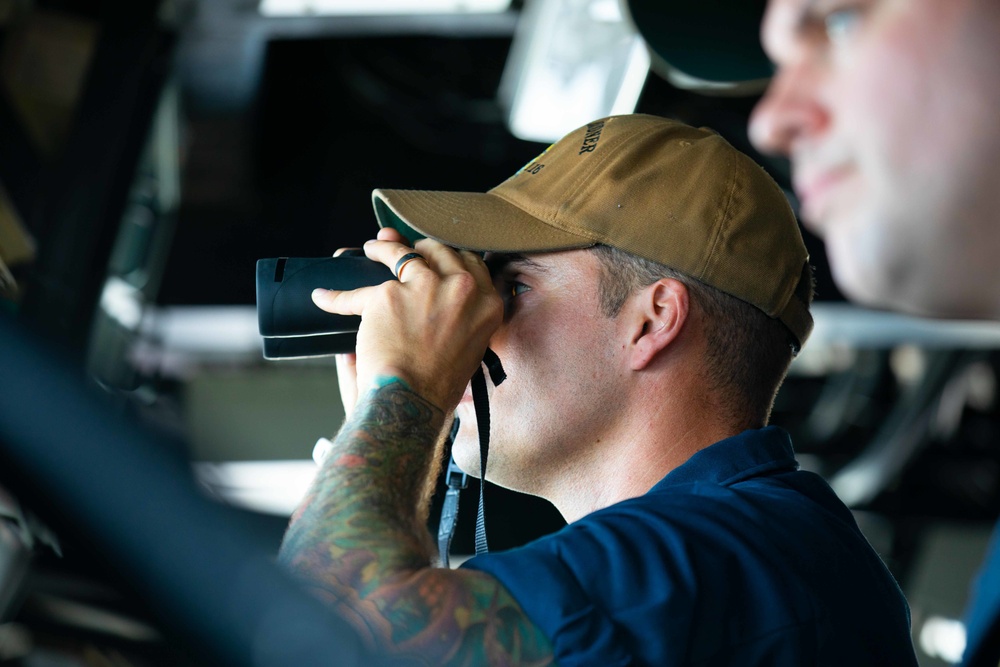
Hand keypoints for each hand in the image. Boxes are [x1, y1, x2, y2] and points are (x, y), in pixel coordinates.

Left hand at [312, 228, 502, 412]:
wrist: (414, 401)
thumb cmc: (438, 387)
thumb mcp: (469, 348)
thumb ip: (461, 319)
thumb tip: (435, 303)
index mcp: (487, 304)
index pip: (471, 264)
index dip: (450, 257)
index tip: (436, 257)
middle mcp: (461, 289)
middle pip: (439, 251)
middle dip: (420, 247)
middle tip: (404, 248)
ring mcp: (425, 287)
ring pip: (401, 254)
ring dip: (383, 248)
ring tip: (372, 248)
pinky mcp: (388, 295)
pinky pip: (357, 293)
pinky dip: (337, 297)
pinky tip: (324, 297)